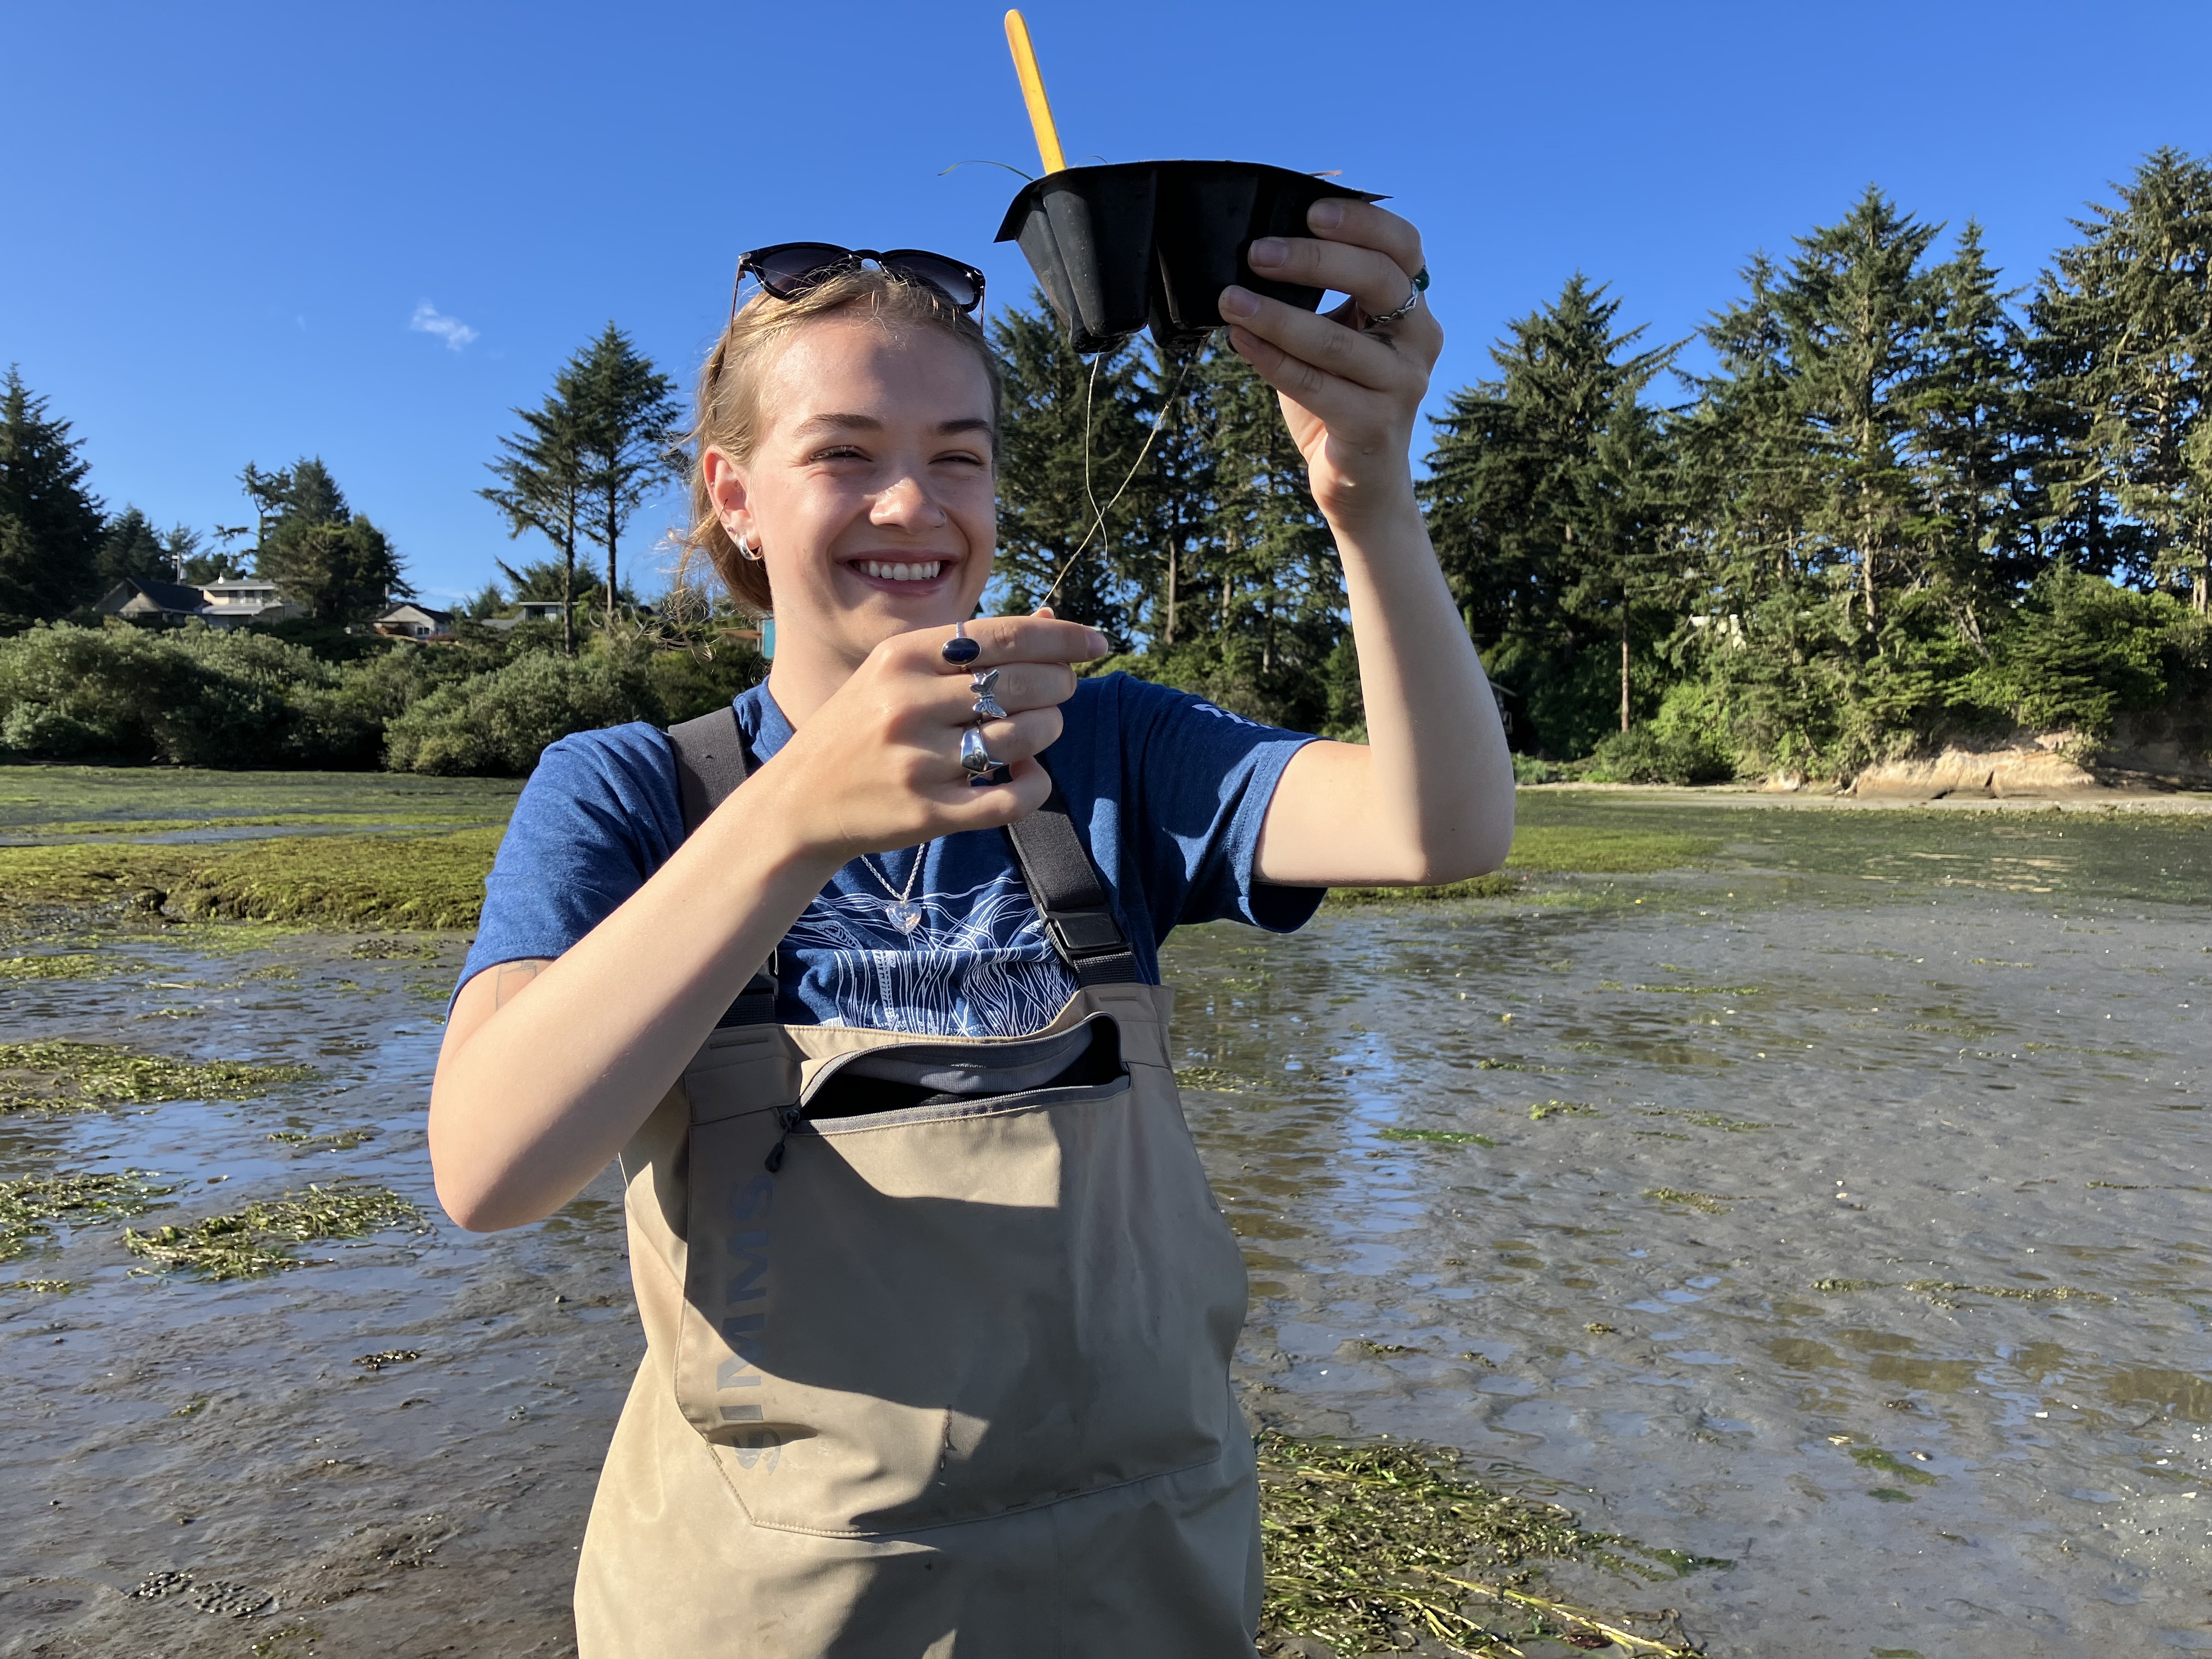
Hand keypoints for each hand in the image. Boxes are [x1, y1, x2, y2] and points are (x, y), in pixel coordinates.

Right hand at [754, 612, 1105, 863]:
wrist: (798, 802)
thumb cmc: (860, 726)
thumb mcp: (897, 671)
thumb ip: (968, 647)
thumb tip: (1052, 622)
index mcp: (900, 657)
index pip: (1004, 636)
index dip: (1063, 639)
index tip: (1097, 645)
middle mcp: (907, 704)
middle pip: (1023, 684)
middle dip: (1059, 686)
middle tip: (1059, 693)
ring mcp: (918, 761)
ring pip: (1024, 738)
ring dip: (1047, 732)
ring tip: (1034, 733)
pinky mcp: (928, 813)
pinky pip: (1013, 799)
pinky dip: (1034, 784)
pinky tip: (1024, 774)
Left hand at [1220, 200, 1440, 528]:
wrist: (1360, 482)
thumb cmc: (1340, 397)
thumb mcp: (1336, 336)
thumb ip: (1317, 297)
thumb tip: (1258, 251)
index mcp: (1412, 307)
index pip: (1403, 247)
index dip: (1363, 222)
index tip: (1310, 211)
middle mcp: (1419, 341)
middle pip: (1377, 281)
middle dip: (1313, 261)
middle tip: (1257, 252)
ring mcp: (1403, 385)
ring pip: (1335, 340)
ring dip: (1275, 316)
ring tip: (1229, 299)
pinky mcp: (1375, 426)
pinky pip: (1315, 385)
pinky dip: (1271, 360)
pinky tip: (1240, 340)